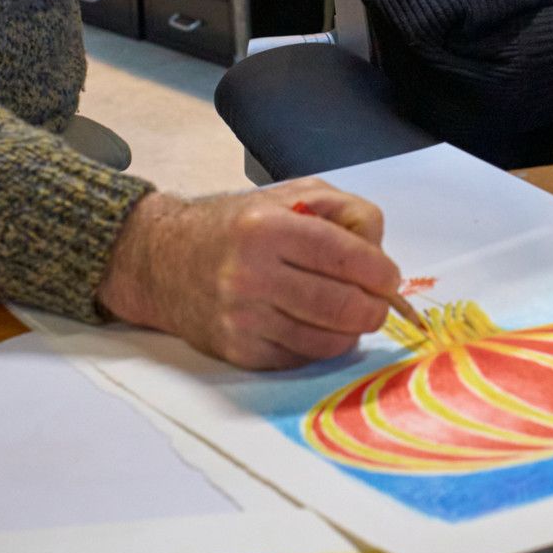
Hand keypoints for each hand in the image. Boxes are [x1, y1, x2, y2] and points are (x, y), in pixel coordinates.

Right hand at [95, 179, 402, 368]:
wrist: (162, 260)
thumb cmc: (234, 226)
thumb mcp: (289, 195)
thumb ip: (344, 211)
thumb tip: (380, 254)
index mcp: (265, 228)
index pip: (344, 257)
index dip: (379, 272)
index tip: (389, 278)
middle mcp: (250, 275)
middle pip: (342, 305)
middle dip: (373, 307)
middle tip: (378, 302)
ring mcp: (242, 319)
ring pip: (327, 339)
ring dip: (352, 330)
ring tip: (350, 314)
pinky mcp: (239, 351)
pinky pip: (302, 357)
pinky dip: (320, 345)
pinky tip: (316, 325)